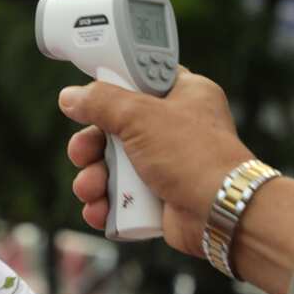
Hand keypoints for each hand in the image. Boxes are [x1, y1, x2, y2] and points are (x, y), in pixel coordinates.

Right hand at [59, 68, 254, 256]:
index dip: (111, 87)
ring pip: (114, 166)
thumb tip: (71, 97)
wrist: (222, 212)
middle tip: (80, 154)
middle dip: (91, 146)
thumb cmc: (195, 157)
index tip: (88, 97)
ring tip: (90, 189)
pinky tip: (98, 210)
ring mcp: (167, 164)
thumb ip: (102, 102)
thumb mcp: (141, 116)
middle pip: (116, 128)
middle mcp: (175, 128)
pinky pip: (122, 197)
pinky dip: (106, 204)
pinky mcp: (160, 197)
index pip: (139, 80)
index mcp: (182, 94)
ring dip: (93, 179)